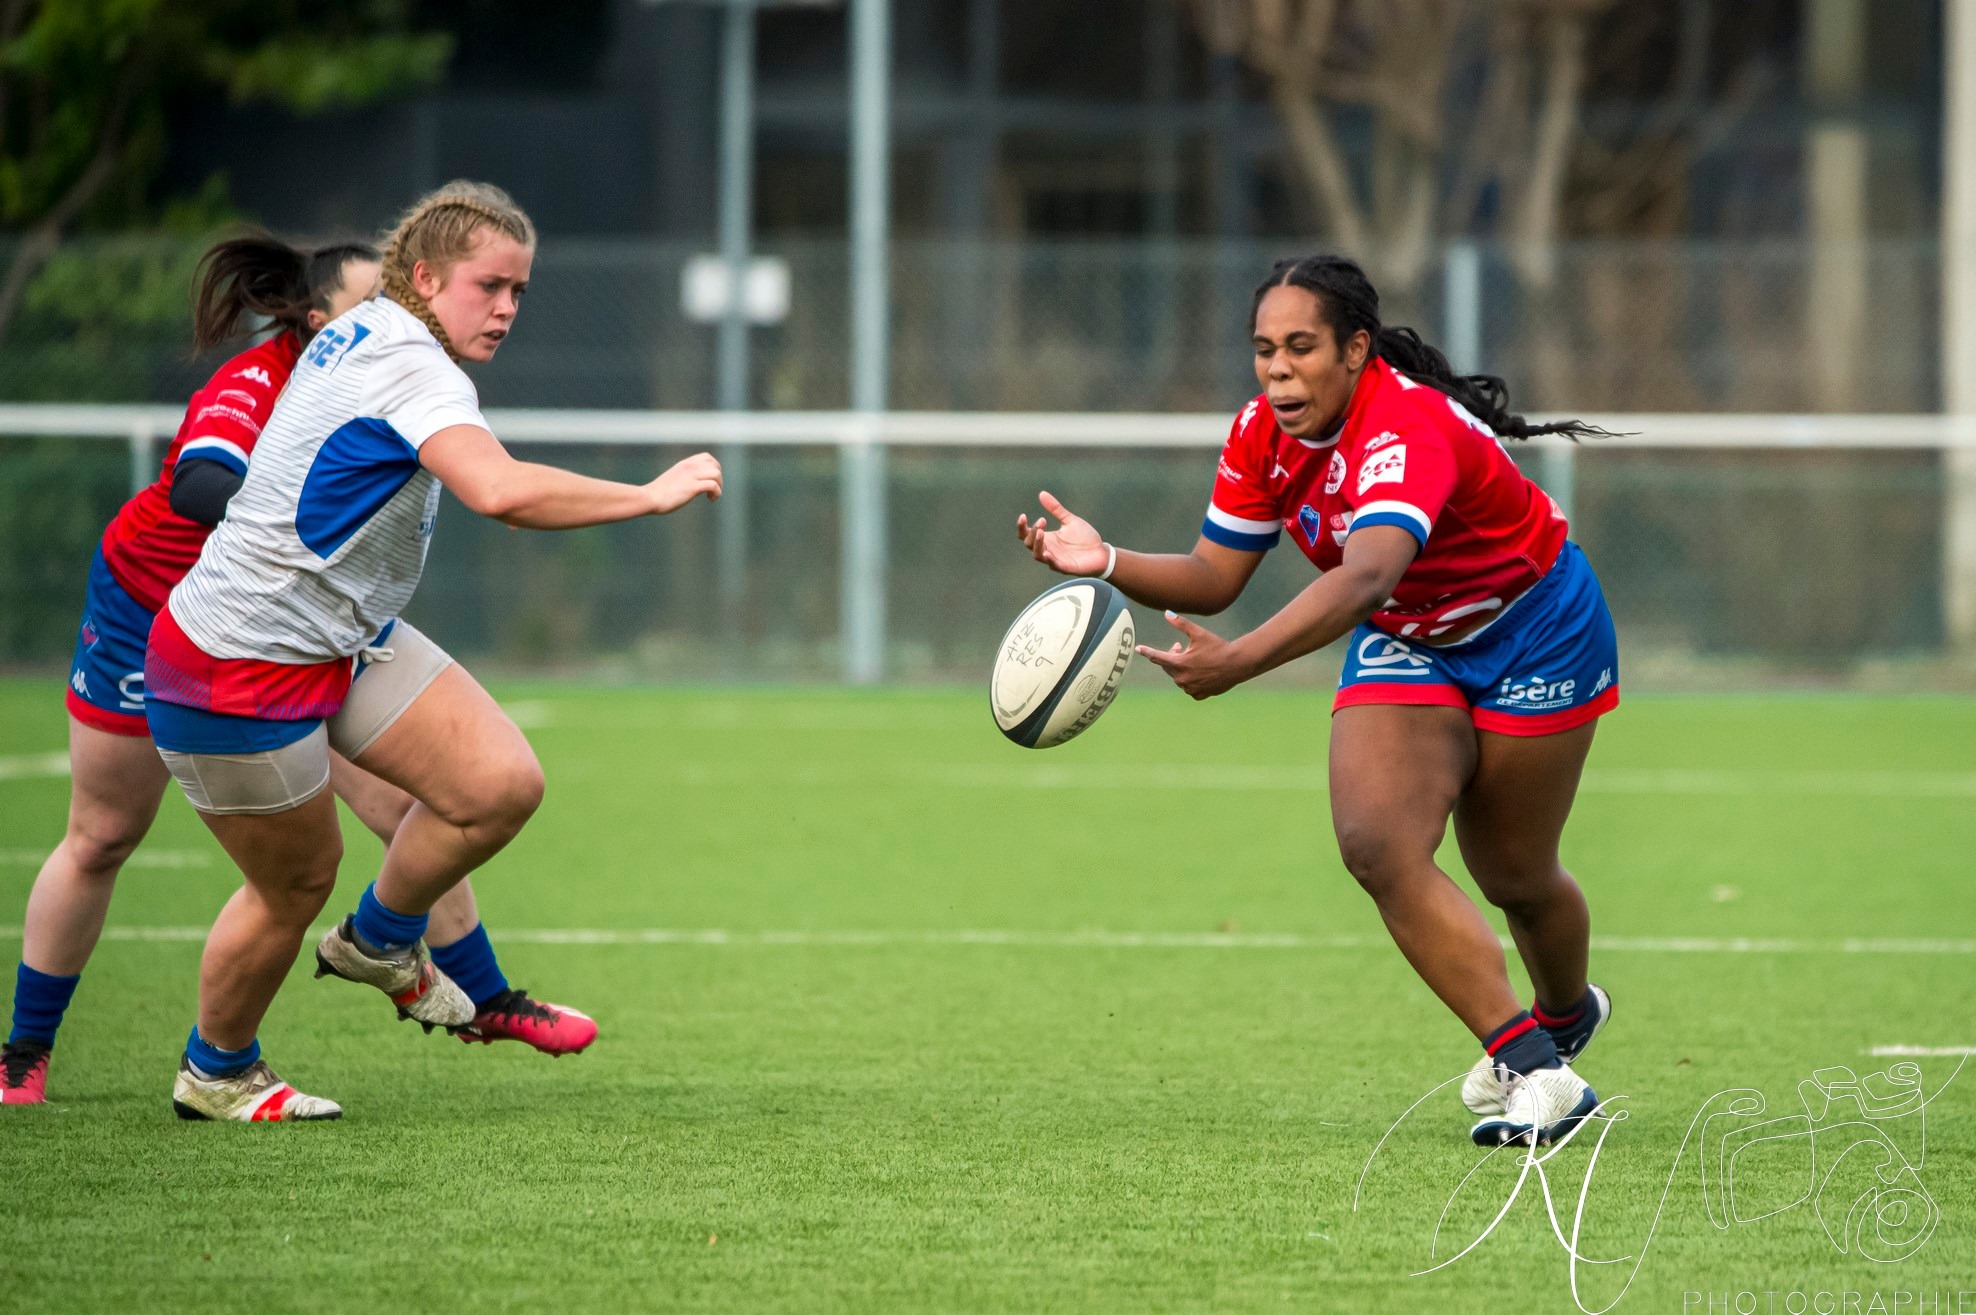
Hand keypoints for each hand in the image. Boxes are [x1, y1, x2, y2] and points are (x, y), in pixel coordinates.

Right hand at [648, 452, 722, 512]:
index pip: (707, 457)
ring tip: (712, 496)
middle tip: (712, 490)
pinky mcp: (692, 487)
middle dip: (719, 479)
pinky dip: (717, 493)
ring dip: (719, 486)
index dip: (714, 468)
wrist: (649, 498)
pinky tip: (710, 499)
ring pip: (716, 474)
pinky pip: (713, 486)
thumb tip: (690, 485)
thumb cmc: (658, 493)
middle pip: (715, 465)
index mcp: (685, 464)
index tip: (709, 480)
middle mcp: (690, 467)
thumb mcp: (673, 479)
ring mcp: (691, 476)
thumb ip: (683, 478)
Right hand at [1016, 491, 1108, 575]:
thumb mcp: (1070, 520)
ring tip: (1041, 532)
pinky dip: (1049, 559)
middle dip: (1032, 532)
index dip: (1022, 526)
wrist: (1101, 552)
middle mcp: (1047, 549)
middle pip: (1029, 543)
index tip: (1023, 516)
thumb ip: (1056, 509)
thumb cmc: (1085, 537)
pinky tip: (1048, 553)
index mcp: (1047, 538)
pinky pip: (1053, 565)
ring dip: (1037, 544)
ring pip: (1037, 555)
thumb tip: (1042, 494)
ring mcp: (1055, 559)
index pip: (1026, 534)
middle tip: (1042, 521)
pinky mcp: (1065, 567)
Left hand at [1136, 611, 1253, 699]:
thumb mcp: (1199, 633)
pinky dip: (1191, 680)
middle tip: (1181, 647)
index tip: (1138, 649)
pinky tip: (1200, 672)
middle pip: (1168, 667)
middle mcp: (1182, 678)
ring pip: (1178, 677)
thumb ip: (1180, 624)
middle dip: (1172, 656)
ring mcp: (1190, 689)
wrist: (1238, 664)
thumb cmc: (1218, 647)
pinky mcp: (1199, 695)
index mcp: (1179, 663)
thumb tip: (1166, 612)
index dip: (1147, 651)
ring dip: (1181, 668)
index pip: (1157, 657)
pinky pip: (1189, 687)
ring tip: (1193, 659)